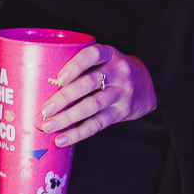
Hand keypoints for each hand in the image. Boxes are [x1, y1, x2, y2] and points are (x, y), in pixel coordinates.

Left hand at [40, 43, 156, 146]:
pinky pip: (97, 124)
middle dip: (64, 97)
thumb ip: (84, 67)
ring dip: (67, 117)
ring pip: (92, 106)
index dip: (76, 65)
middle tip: (45, 109)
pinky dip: (78, 133)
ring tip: (48, 126)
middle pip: (89, 83)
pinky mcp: (121, 112)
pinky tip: (62, 139)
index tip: (59, 77)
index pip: (93, 55)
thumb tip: (44, 84)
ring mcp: (121, 93)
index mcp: (110, 54)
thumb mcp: (106, 59)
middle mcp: (117, 72)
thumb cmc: (115, 71)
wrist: (149, 85)